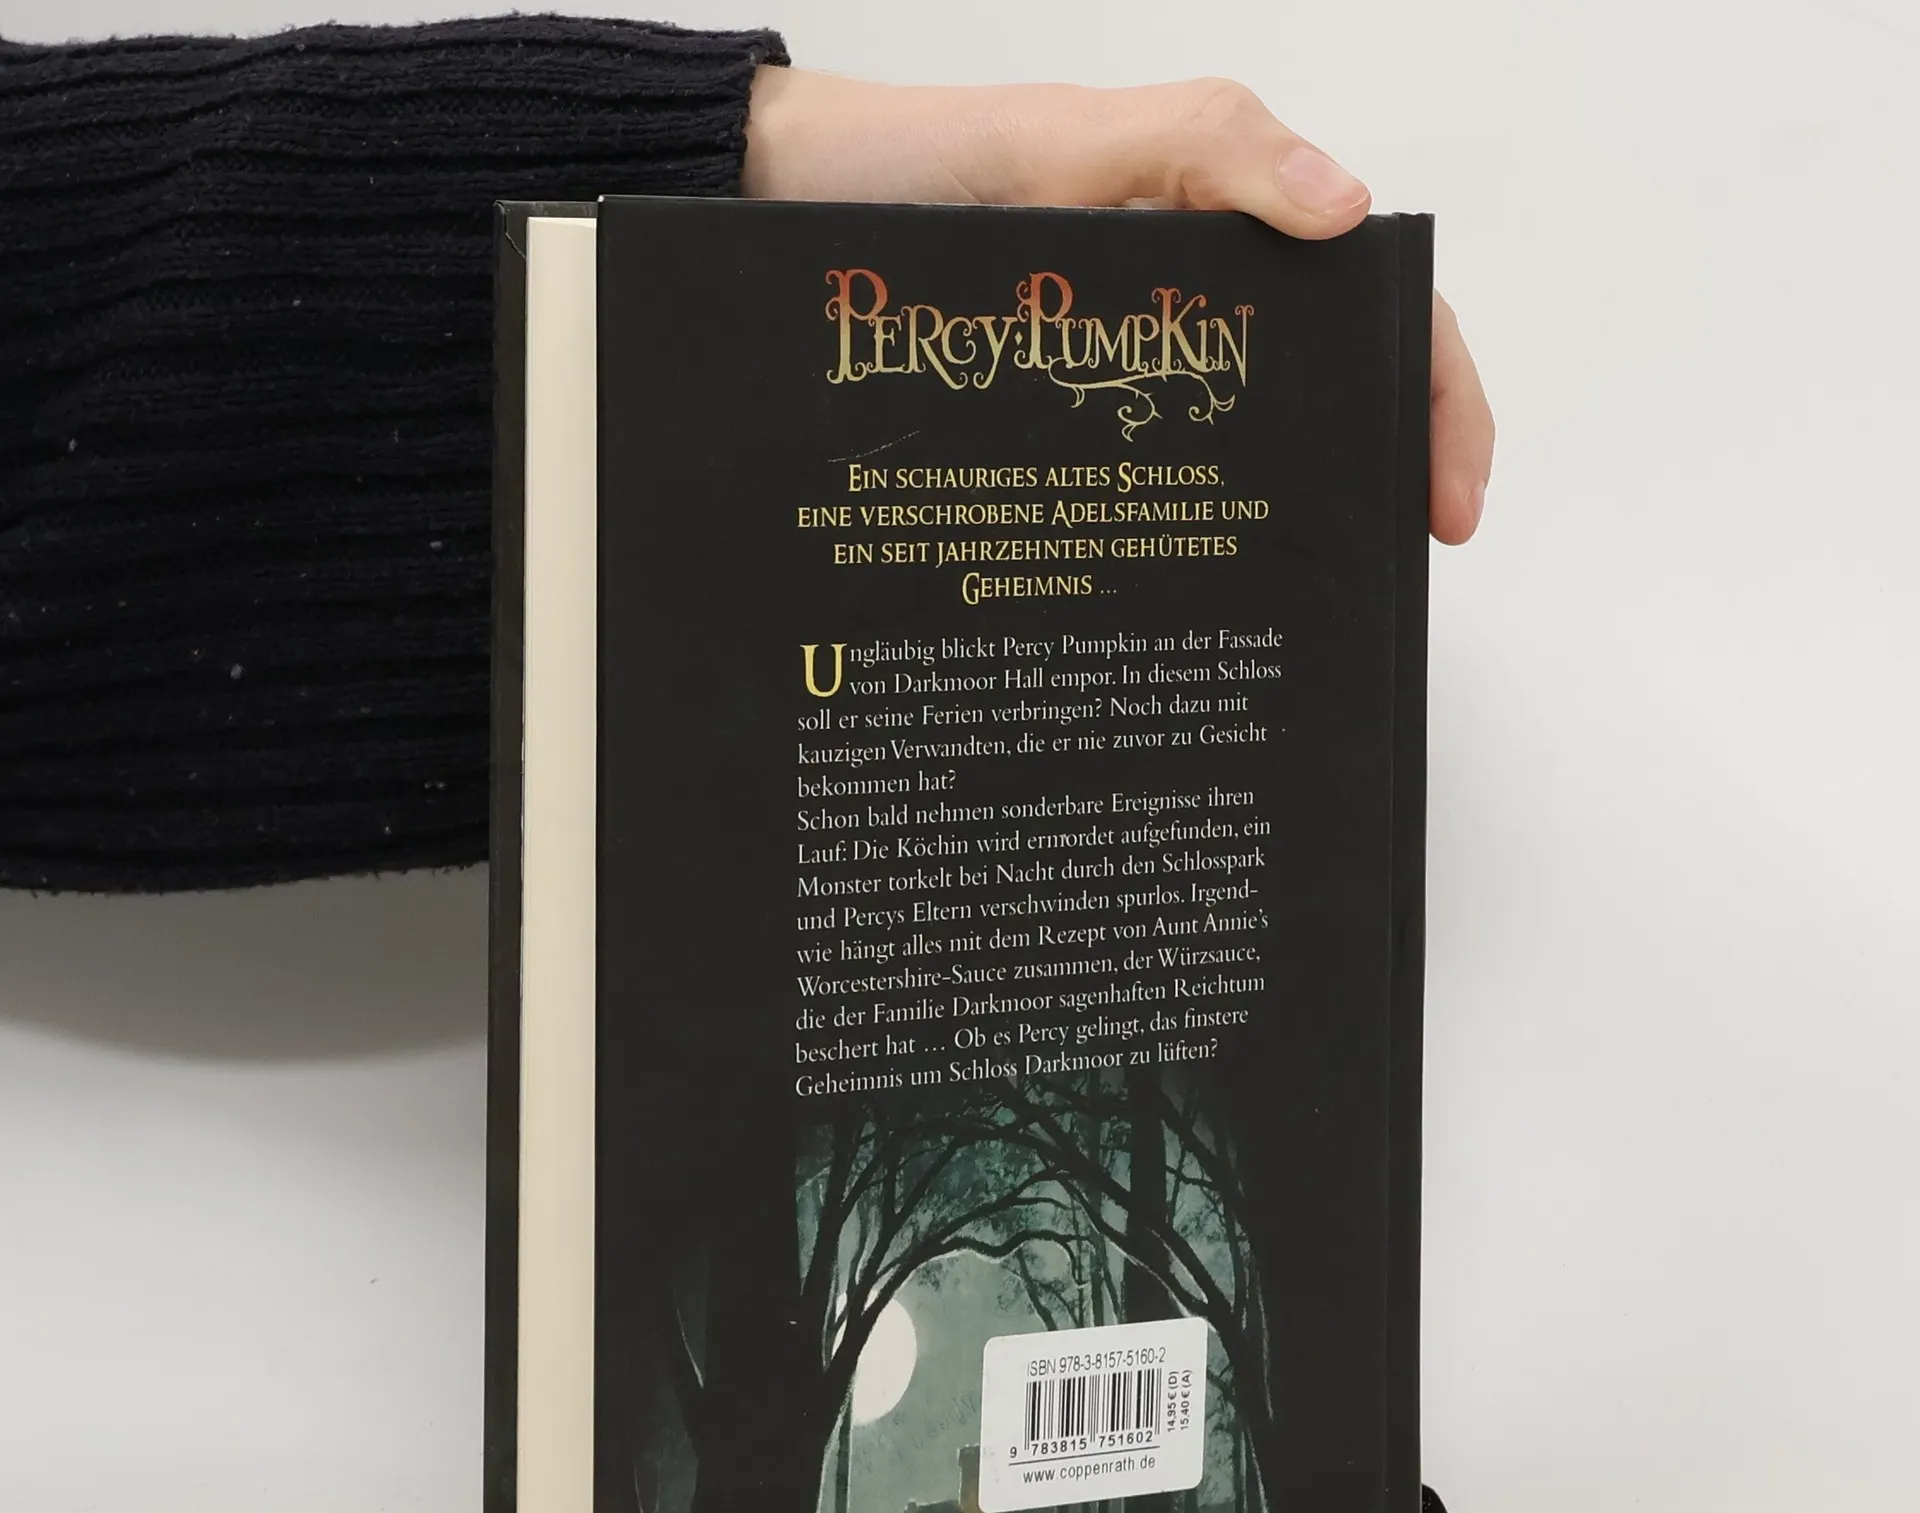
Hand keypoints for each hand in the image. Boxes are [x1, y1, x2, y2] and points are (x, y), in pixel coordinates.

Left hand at [746, 69, 1491, 543]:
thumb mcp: (1064, 140)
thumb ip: (1202, 146)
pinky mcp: (1054, 426)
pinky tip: (1190, 593)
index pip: (1369, 304)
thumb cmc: (916, 169)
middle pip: (1322, 389)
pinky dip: (1179, 538)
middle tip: (1390, 571)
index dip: (1431, 394)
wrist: (782, 215)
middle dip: (1378, 473)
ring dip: (1286, 520)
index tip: (1444, 503)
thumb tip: (1348, 212)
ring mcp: (1121, 375)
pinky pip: (1136, 486)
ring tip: (1307, 599)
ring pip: (1236, 449)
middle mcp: (1184, 309)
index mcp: (1217, 227)